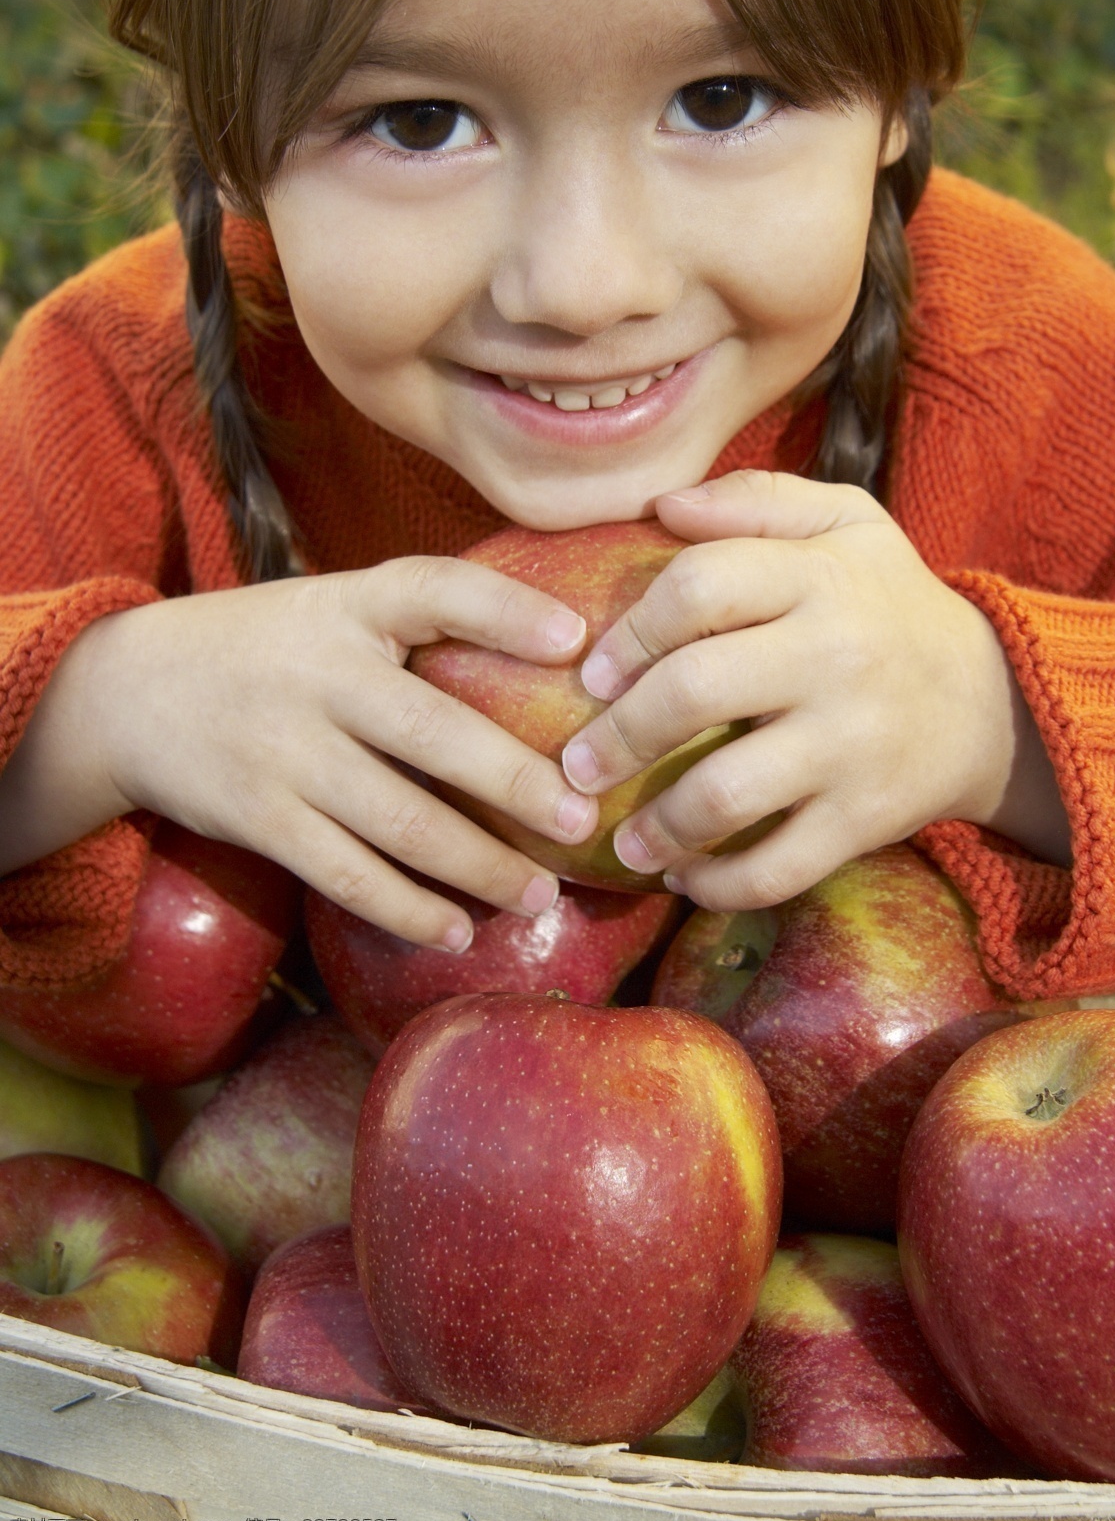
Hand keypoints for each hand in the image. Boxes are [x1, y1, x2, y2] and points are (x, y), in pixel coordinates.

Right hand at [0, 558, 598, 950]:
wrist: (125, 691)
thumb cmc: (270, 649)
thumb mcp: (334, 609)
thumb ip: (419, 625)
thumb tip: (565, 651)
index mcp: (349, 607)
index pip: (434, 590)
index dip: (506, 611)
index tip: (576, 639)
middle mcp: (319, 675)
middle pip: (432, 732)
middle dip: (515, 783)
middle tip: (582, 820)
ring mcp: (285, 751)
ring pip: (399, 821)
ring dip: (478, 866)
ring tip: (539, 894)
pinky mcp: (259, 818)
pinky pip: (346, 875)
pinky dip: (407, 908)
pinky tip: (457, 929)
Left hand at [560, 470, 1069, 909]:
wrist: (994, 703)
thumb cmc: (888, 604)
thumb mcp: (845, 524)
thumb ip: (756, 500)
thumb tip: (662, 503)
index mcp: (818, 578)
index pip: (699, 588)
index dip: (631, 630)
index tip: (592, 673)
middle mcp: (835, 658)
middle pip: (695, 691)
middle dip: (618, 734)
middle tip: (576, 765)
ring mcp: (851, 745)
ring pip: (726, 792)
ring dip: (655, 826)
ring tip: (622, 840)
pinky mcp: (866, 819)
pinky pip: (778, 867)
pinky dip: (720, 886)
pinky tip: (685, 880)